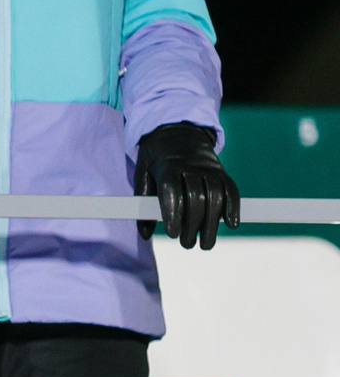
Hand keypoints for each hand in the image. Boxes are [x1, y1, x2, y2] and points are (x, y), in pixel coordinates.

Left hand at [136, 121, 238, 249]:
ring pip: (215, 195)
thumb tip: (144, 235)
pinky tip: (232, 224)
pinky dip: (233, 207)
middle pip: (195, 197)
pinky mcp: (222, 172)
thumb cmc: (157, 160)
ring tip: (205, 244)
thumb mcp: (143, 174)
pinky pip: (231, 189)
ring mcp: (209, 168)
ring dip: (212, 223)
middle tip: (187, 244)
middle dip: (192, 224)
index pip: (172, 190)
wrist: (177, 132)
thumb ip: (142, 203)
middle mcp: (190, 166)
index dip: (173, 213)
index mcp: (167, 166)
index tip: (172, 233)